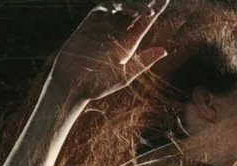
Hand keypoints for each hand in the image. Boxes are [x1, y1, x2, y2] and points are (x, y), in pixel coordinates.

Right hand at [51, 0, 168, 98]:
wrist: (72, 84)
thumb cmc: (98, 85)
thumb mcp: (125, 75)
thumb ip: (144, 62)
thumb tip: (164, 51)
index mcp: (129, 44)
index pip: (144, 22)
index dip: (154, 10)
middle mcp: (117, 32)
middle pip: (134, 11)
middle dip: (142, 3)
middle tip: (154, 3)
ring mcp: (103, 25)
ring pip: (120, 6)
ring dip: (130, 4)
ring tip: (142, 8)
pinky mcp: (90, 22)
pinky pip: (102, 8)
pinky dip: (111, 5)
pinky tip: (118, 6)